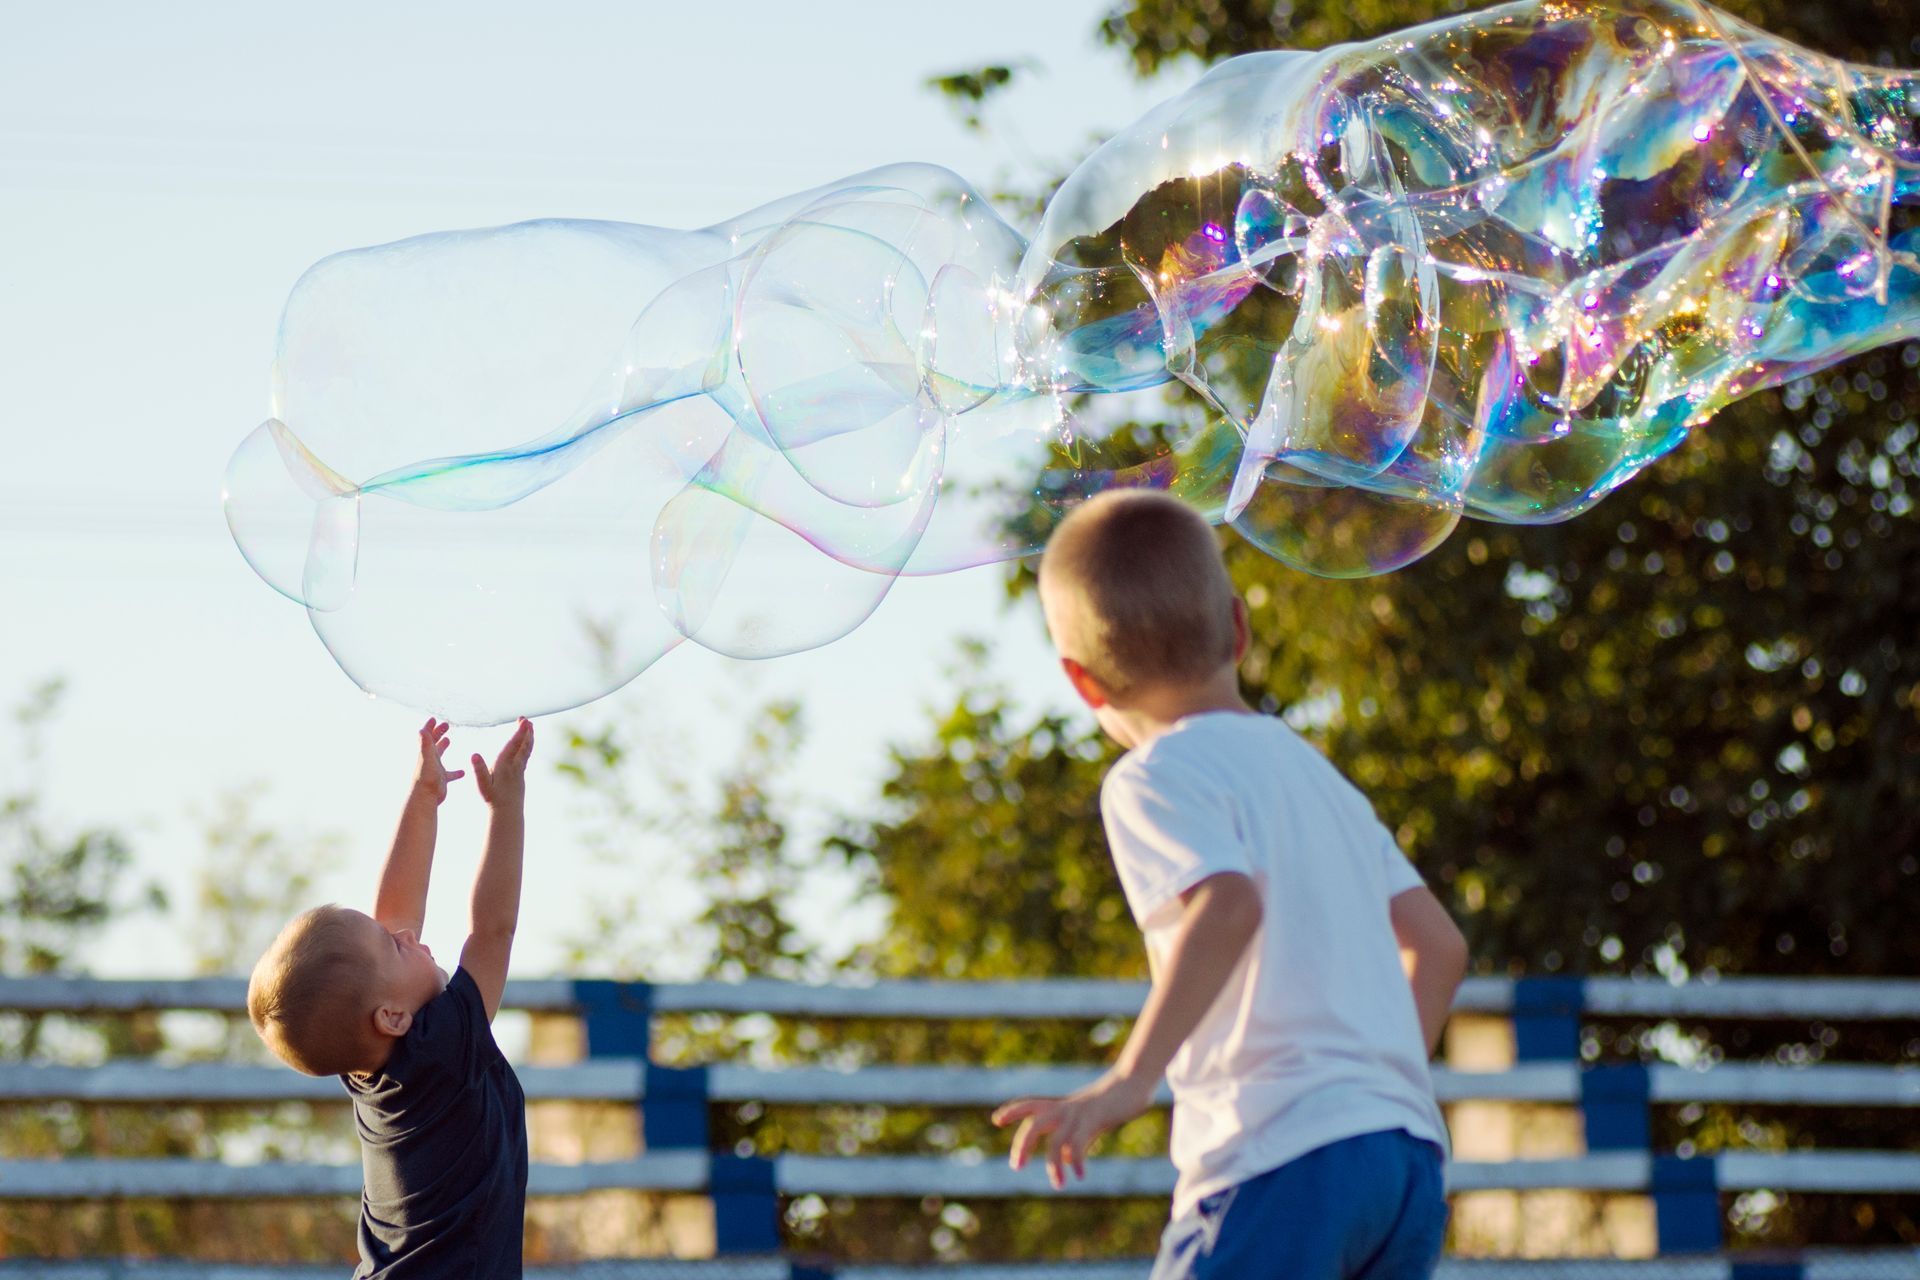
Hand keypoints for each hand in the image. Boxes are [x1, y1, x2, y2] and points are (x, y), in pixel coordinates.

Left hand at [411, 719, 464, 803]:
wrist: (426, 797)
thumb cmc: (426, 778)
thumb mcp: (427, 758)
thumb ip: (425, 744)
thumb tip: (422, 730)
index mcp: (427, 753)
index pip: (427, 736)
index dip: (430, 727)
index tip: (434, 719)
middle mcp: (430, 759)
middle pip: (434, 743)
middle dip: (438, 732)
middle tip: (446, 724)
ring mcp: (436, 769)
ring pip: (439, 755)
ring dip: (443, 746)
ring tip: (449, 740)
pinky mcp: (442, 779)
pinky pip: (450, 774)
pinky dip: (456, 772)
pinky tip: (462, 772)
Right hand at [472, 718, 532, 808]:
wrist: (507, 812)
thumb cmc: (492, 799)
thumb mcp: (482, 785)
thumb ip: (479, 770)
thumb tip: (474, 755)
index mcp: (505, 766)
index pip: (513, 746)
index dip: (519, 732)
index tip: (525, 721)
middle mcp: (515, 766)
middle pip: (523, 745)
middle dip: (526, 731)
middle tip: (526, 719)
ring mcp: (519, 770)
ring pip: (526, 750)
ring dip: (529, 737)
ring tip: (530, 726)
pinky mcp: (520, 773)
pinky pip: (525, 755)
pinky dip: (527, 745)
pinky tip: (526, 742)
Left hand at [992, 1070, 1155, 1189]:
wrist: (1132, 1083)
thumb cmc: (1109, 1103)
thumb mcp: (1087, 1119)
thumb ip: (1073, 1137)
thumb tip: (1067, 1159)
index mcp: (1061, 1106)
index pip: (1030, 1104)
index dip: (1012, 1111)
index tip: (996, 1119)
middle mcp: (1065, 1109)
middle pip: (1034, 1124)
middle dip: (1023, 1145)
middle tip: (1016, 1166)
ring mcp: (1078, 1114)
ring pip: (1056, 1141)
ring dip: (1053, 1166)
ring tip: (1058, 1185)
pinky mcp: (1094, 1120)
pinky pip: (1079, 1143)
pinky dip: (1076, 1161)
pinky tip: (1080, 1174)